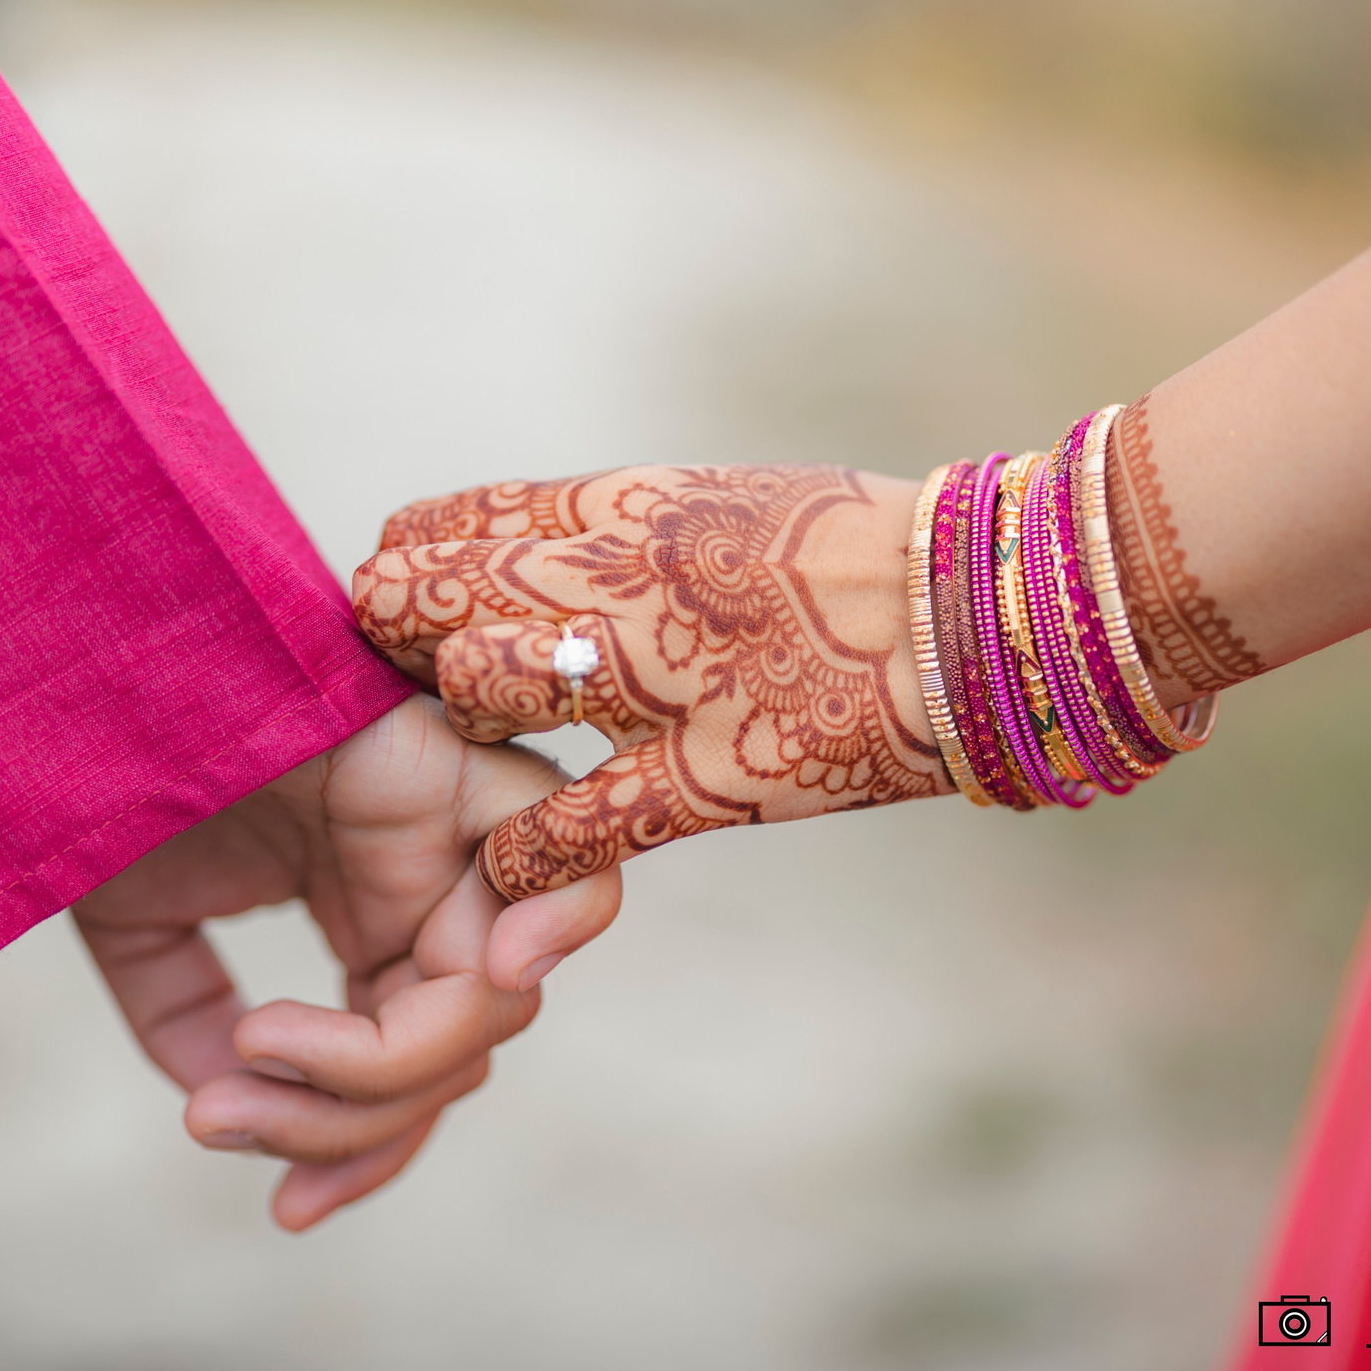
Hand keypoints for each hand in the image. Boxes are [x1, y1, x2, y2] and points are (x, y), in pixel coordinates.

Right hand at [71, 695, 620, 1230]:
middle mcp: (423, 877)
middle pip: (458, 1056)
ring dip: (384, 1071)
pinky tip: (461, 989)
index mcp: (363, 910)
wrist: (71, 657)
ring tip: (255, 1049)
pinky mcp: (468, 766)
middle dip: (351, 1128)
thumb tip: (233, 1109)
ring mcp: (452, 826)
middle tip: (224, 1122)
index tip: (283, 1217)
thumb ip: (189, 1021)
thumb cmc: (105, 758)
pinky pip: (570, 869)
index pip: (411, 1065)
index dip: (362, 1154)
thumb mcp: (139, 922)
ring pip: (500, 1000)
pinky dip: (541, 945)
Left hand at [351, 466, 945, 898]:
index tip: (397, 590)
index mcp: (637, 507)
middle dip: (400, 630)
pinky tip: (505, 865)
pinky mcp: (720, 773)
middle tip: (392, 664)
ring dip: (464, 713)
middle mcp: (635, 577)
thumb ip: (618, 532)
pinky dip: (531, 853)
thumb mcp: (722, 505)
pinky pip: (588, 820)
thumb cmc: (850, 555)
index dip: (413, 560)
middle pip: (449, 592)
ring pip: (495, 682)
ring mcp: (674, 677)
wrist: (977, 609)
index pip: (467, 519)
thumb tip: (518, 551)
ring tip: (469, 735)